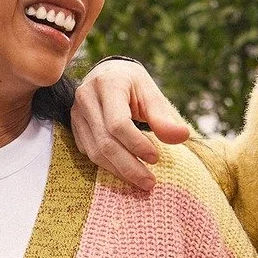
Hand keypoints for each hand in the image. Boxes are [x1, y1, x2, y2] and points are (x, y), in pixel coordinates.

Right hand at [71, 59, 190, 192]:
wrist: (108, 75)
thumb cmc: (134, 85)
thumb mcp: (151, 93)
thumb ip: (163, 117)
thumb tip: (182, 137)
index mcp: (108, 84)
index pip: (118, 123)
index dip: (137, 144)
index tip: (156, 158)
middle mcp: (86, 98)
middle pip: (105, 142)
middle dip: (129, 167)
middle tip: (149, 182)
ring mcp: (76, 113)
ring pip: (95, 152)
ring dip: (118, 170)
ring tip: (141, 180)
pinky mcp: (74, 127)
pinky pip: (89, 153)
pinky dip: (108, 166)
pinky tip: (125, 171)